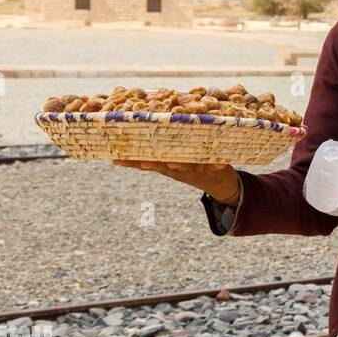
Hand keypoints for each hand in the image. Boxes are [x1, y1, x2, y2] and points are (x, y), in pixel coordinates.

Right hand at [112, 160, 239, 204]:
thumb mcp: (167, 163)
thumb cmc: (189, 167)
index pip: (147, 163)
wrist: (220, 184)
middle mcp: (179, 168)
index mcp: (167, 165)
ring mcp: (197, 169)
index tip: (117, 159)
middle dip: (154, 164)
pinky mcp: (215, 168)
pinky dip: (217, 164)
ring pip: (187, 167)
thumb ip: (148, 158)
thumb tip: (120, 152)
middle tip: (144, 162)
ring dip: (180, 165)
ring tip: (173, 163)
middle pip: (164, 166)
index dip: (133, 162)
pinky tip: (219, 163)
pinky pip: (216, 166)